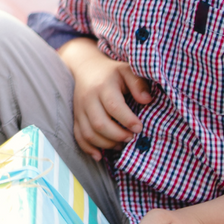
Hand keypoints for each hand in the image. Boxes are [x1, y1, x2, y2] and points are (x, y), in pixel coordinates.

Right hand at [65, 42, 150, 159]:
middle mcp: (88, 99)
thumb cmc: (112, 72)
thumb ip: (138, 84)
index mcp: (103, 86)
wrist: (86, 68)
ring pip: (89, 133)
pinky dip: (88, 149)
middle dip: (118, 135)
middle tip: (131, 137)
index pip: (114, 107)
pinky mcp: (76, 117)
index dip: (128, 120)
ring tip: (120, 144)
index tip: (139, 127)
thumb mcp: (127, 71)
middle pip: (100, 123)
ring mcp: (80, 109)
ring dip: (106, 144)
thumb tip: (147, 100)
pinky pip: (78, 137)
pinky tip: (100, 155)